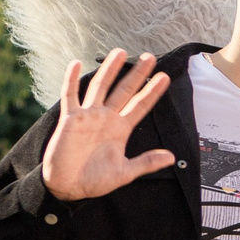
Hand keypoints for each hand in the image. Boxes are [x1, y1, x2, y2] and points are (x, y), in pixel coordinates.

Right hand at [41, 50, 174, 200]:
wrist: (68, 187)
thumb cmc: (94, 180)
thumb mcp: (125, 173)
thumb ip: (146, 162)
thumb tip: (172, 157)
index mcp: (121, 130)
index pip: (140, 105)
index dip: (152, 92)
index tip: (164, 78)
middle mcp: (106, 118)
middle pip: (124, 90)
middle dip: (136, 74)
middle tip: (150, 57)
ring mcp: (88, 116)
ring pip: (100, 87)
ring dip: (110, 70)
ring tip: (120, 52)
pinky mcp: (70, 119)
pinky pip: (70, 96)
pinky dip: (71, 80)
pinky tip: (74, 63)